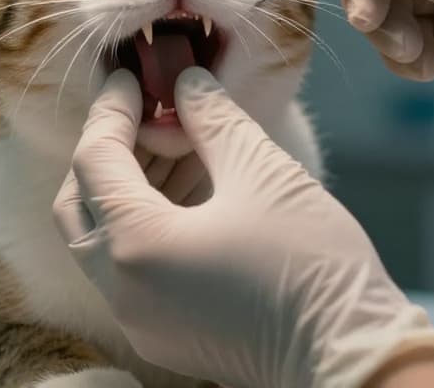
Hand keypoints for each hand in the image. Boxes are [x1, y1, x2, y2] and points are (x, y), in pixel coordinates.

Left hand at [53, 68, 433, 387]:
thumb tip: (185, 84)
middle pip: (80, 206)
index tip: (132, 79)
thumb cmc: (312, 265)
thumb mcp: (261, 170)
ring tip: (174, 146)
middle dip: (105, 153)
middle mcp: (122, 291)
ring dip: (126, 190)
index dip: (111, 110)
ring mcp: (140, 320)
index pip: (94, 160)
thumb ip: (211, 118)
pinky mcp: (165, 335)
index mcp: (136, 245)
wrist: (352, 355)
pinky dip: (143, 227)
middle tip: (144, 115)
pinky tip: (187, 192)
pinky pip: (130, 271)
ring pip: (102, 241)